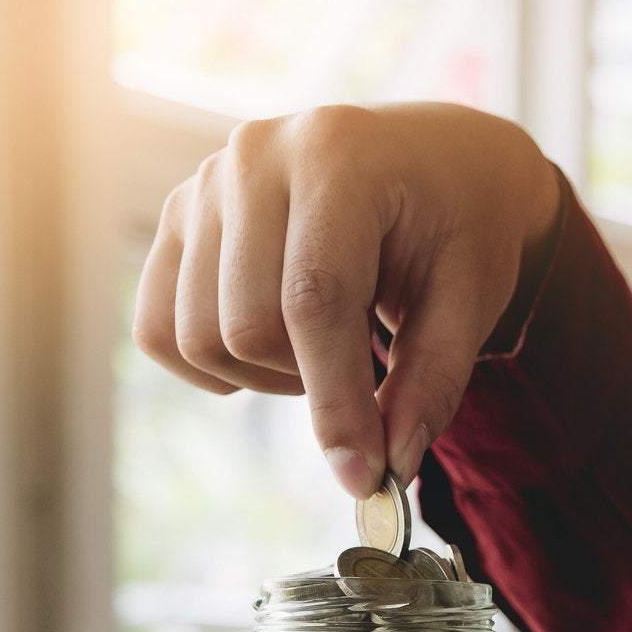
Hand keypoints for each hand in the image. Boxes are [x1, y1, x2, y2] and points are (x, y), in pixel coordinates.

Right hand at [133, 102, 562, 496]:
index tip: (365, 474)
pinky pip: (160, 327)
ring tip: (326, 343)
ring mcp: (204, 183)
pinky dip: (213, 364)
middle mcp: (254, 157)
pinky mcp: (177, 216)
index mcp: (338, 159)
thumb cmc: (460, 227)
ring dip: (265, 375)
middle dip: (309, 384)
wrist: (434, 161)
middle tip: (364, 368)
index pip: (314, 301)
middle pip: (245, 326)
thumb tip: (390, 466)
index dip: (337, 401)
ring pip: (198, 336)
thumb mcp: (471, 300)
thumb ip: (431, 384)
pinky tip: (274, 345)